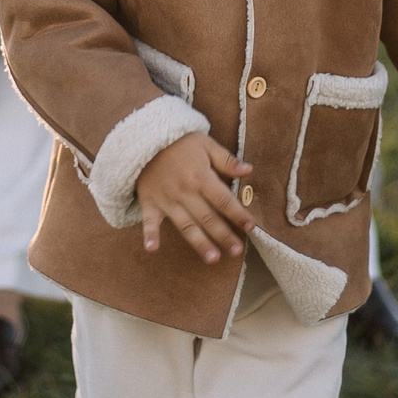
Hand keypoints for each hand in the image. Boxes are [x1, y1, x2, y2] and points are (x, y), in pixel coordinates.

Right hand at [136, 132, 254, 263]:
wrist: (146, 139)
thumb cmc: (179, 142)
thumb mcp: (205, 144)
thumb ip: (226, 160)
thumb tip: (249, 170)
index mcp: (201, 177)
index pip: (224, 200)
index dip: (238, 214)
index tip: (251, 227)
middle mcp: (185, 191)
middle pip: (208, 217)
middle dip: (224, 235)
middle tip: (237, 251)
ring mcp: (166, 199)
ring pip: (186, 225)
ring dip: (199, 243)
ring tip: (213, 258)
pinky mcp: (150, 202)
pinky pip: (149, 221)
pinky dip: (149, 234)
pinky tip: (152, 248)